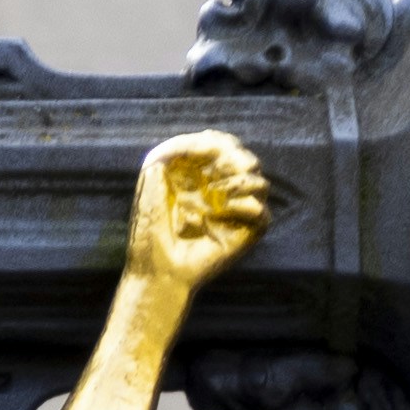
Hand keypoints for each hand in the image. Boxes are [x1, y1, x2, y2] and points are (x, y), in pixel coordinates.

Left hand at [127, 130, 271, 296]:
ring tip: (217, 193)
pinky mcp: (245, 234)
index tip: (204, 147)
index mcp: (201, 176)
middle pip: (246, 159)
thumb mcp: (151, 181)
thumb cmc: (148, 230)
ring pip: (260, 182)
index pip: (224, 146)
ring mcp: (235, 212)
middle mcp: (221, 191)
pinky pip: (261, 212)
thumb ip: (170, 152)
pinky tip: (222, 212)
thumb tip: (198, 140)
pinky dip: (245, 206)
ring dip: (241, 181)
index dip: (219, 142)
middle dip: (235, 158)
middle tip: (216, 171)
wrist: (157, 269)